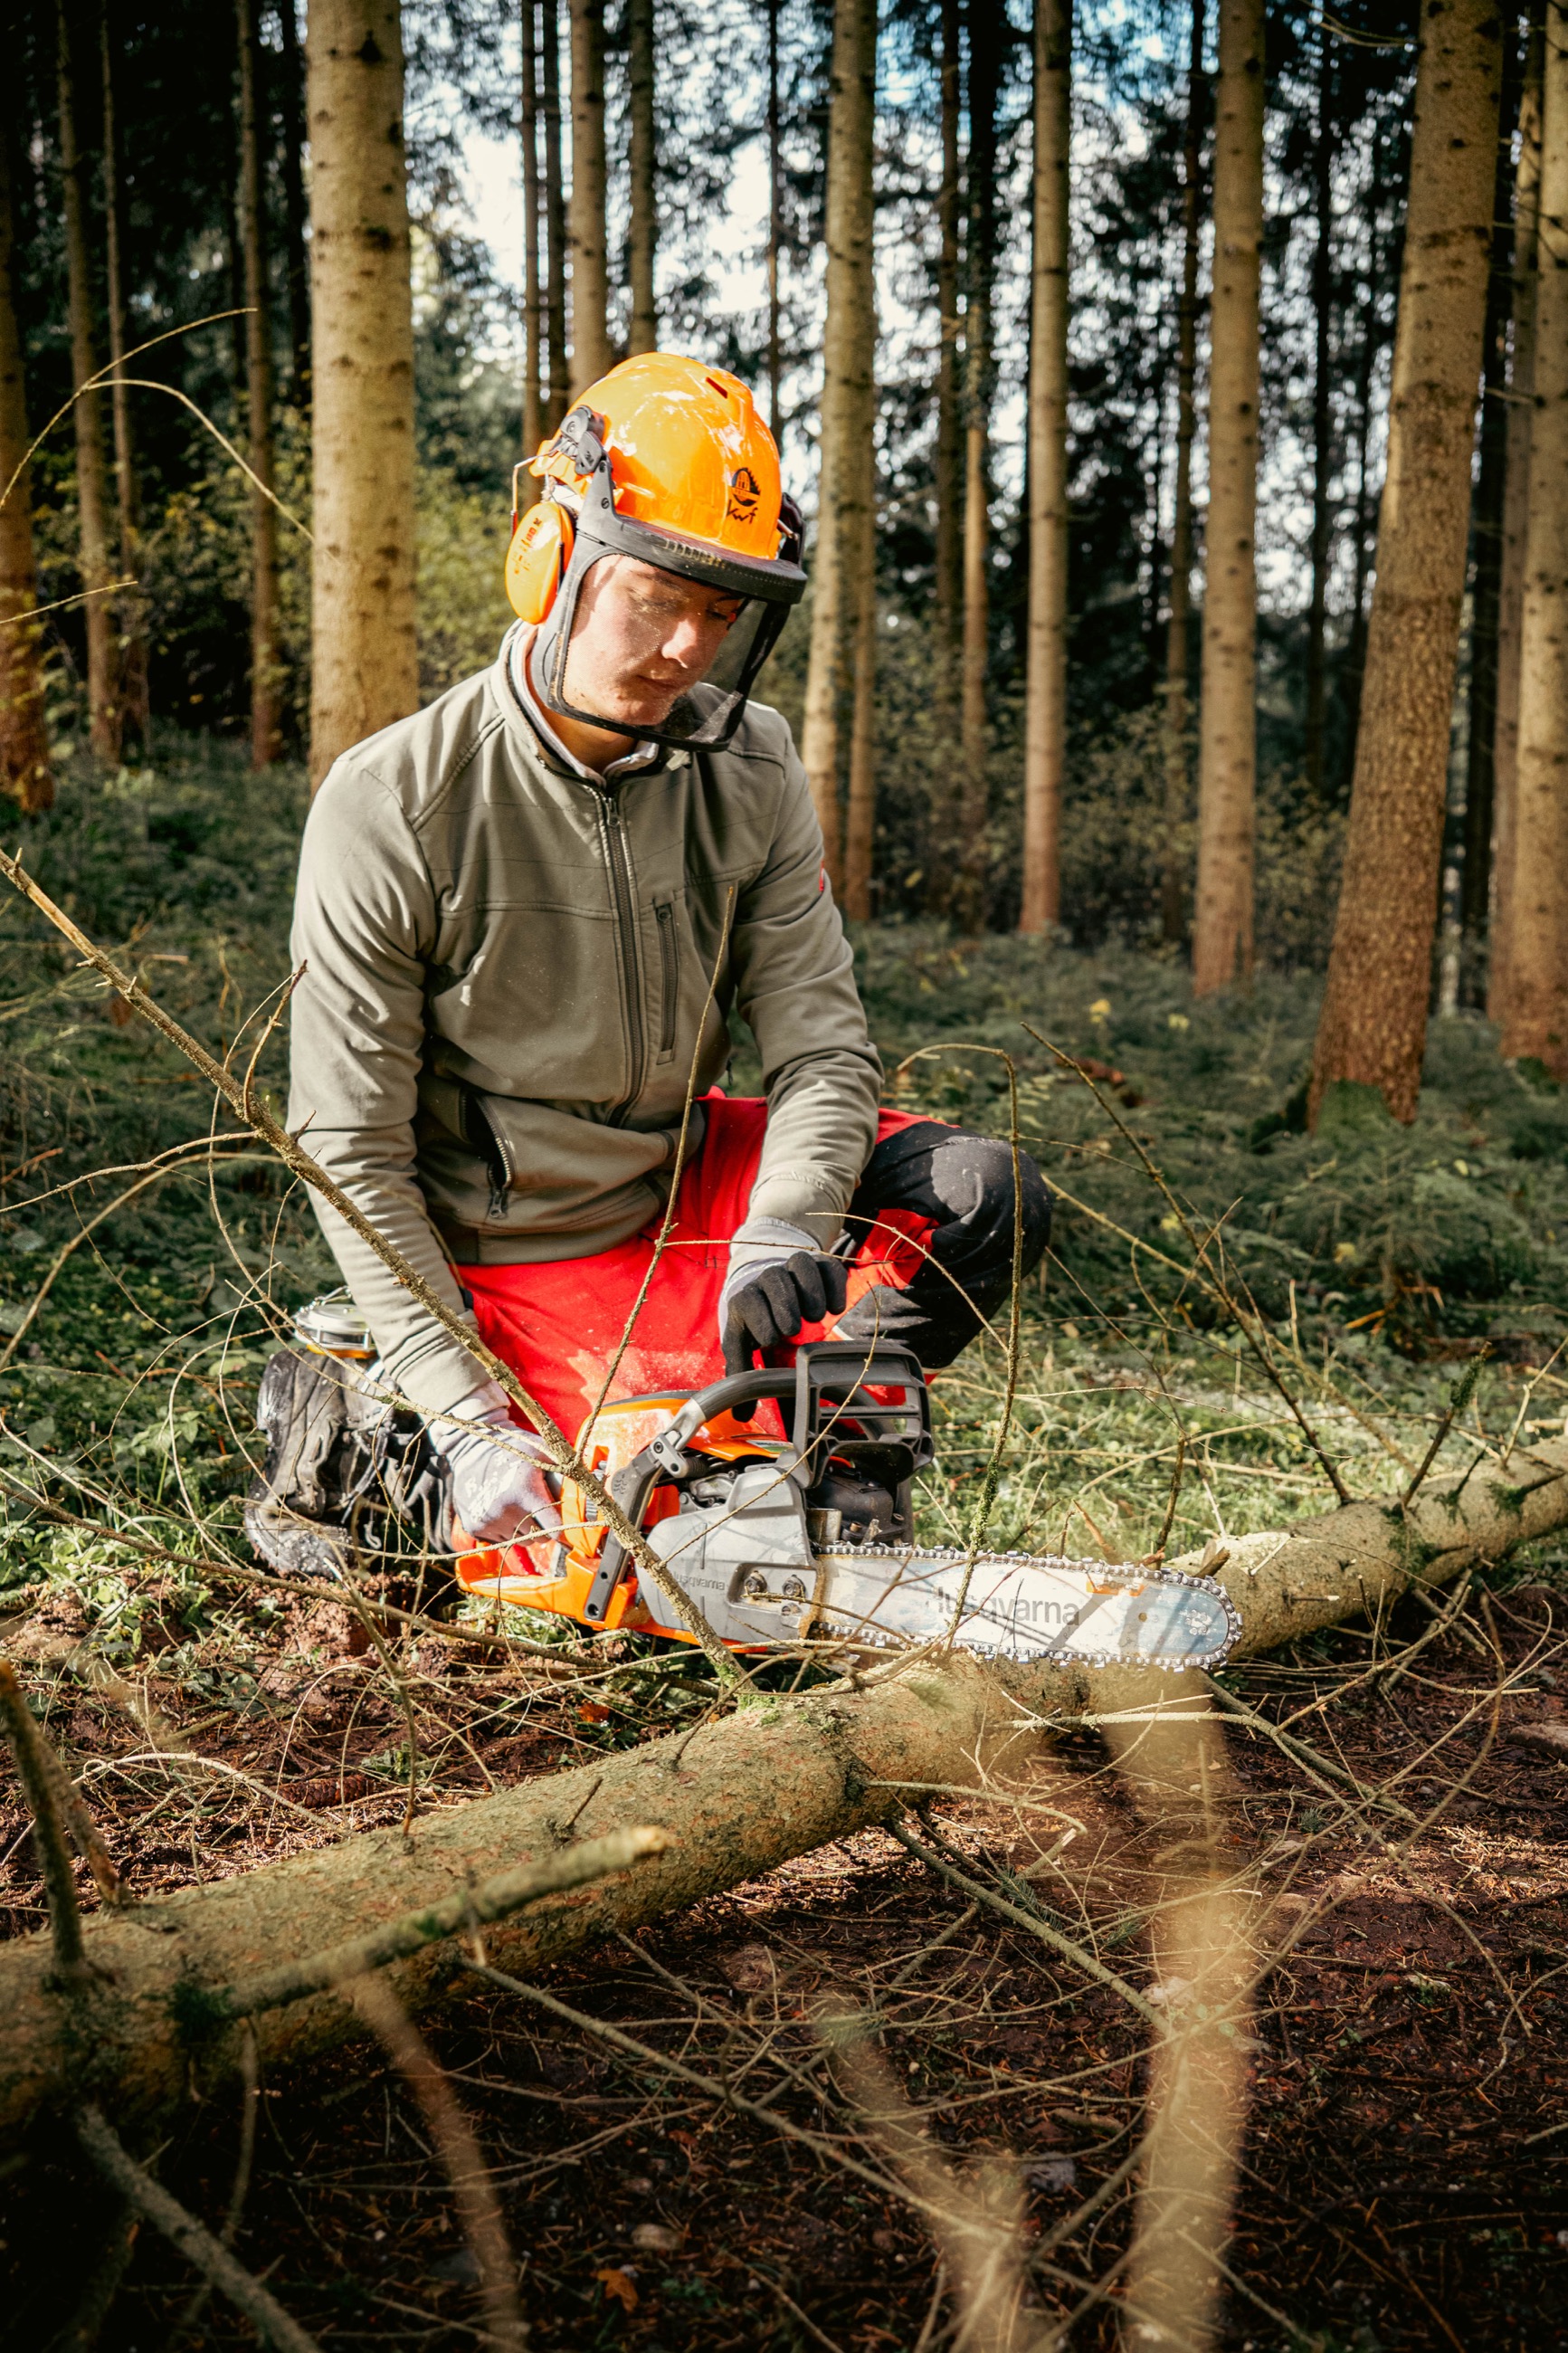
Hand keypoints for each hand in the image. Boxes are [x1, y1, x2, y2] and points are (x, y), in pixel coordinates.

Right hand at [434, 1385, 560, 1544]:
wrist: (470, 1449)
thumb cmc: (512, 1449)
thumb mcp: (541, 1451)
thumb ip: (565, 1471)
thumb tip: (593, 1485)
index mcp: (525, 1491)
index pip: (552, 1528)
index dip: (560, 1529)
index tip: (563, 1526)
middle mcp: (506, 1509)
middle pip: (538, 1538)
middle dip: (543, 1528)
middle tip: (538, 1510)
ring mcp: (489, 1520)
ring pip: (520, 1542)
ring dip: (524, 1532)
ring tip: (520, 1509)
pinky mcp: (475, 1527)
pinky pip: (501, 1541)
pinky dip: (505, 1531)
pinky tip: (502, 1510)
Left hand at [718, 1218, 849, 1379]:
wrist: (768, 1293)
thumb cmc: (756, 1328)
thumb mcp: (745, 1350)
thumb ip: (742, 1377)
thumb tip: (742, 1416)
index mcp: (744, 1301)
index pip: (747, 1300)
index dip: (760, 1319)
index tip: (773, 1340)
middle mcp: (765, 1280)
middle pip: (773, 1278)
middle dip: (784, 1305)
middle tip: (795, 1331)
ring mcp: (791, 1269)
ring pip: (800, 1263)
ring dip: (810, 1289)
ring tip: (816, 1317)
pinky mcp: (817, 1266)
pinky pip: (827, 1264)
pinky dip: (834, 1282)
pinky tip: (836, 1308)